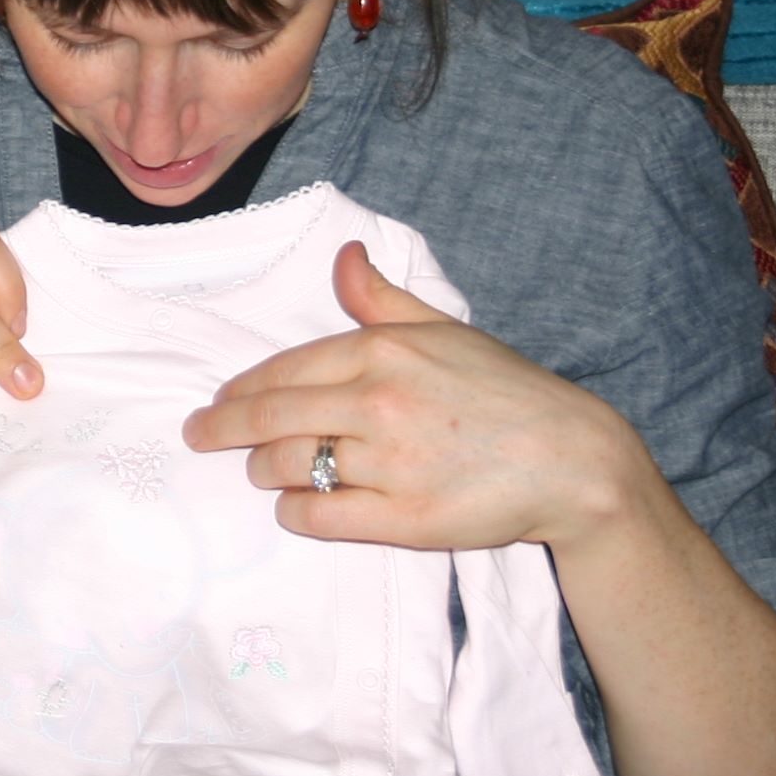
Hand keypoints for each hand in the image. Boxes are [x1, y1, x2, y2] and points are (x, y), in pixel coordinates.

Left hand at [180, 240, 649, 550]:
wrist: (572, 460)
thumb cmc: (510, 391)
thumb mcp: (447, 330)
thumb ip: (383, 299)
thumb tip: (342, 257)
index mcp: (382, 350)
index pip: (283, 371)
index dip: (240, 391)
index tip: (218, 403)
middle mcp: (377, 402)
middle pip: (269, 419)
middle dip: (223, 430)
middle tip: (202, 438)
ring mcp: (387, 463)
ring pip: (288, 467)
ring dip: (264, 471)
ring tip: (262, 473)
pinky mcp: (401, 519)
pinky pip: (319, 515)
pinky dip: (295, 512)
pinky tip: (294, 507)